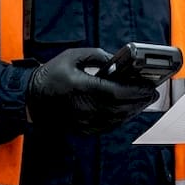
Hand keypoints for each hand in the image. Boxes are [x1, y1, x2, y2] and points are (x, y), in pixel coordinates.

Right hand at [25, 48, 158, 133]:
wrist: (32, 98)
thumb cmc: (51, 76)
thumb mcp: (71, 56)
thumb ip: (96, 55)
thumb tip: (116, 61)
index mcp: (81, 87)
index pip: (115, 92)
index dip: (135, 90)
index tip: (149, 86)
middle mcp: (83, 108)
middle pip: (121, 108)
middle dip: (140, 100)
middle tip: (153, 93)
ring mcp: (84, 121)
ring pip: (117, 119)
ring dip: (134, 110)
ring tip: (145, 100)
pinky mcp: (83, 129)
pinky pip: (109, 126)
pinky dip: (122, 118)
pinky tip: (129, 110)